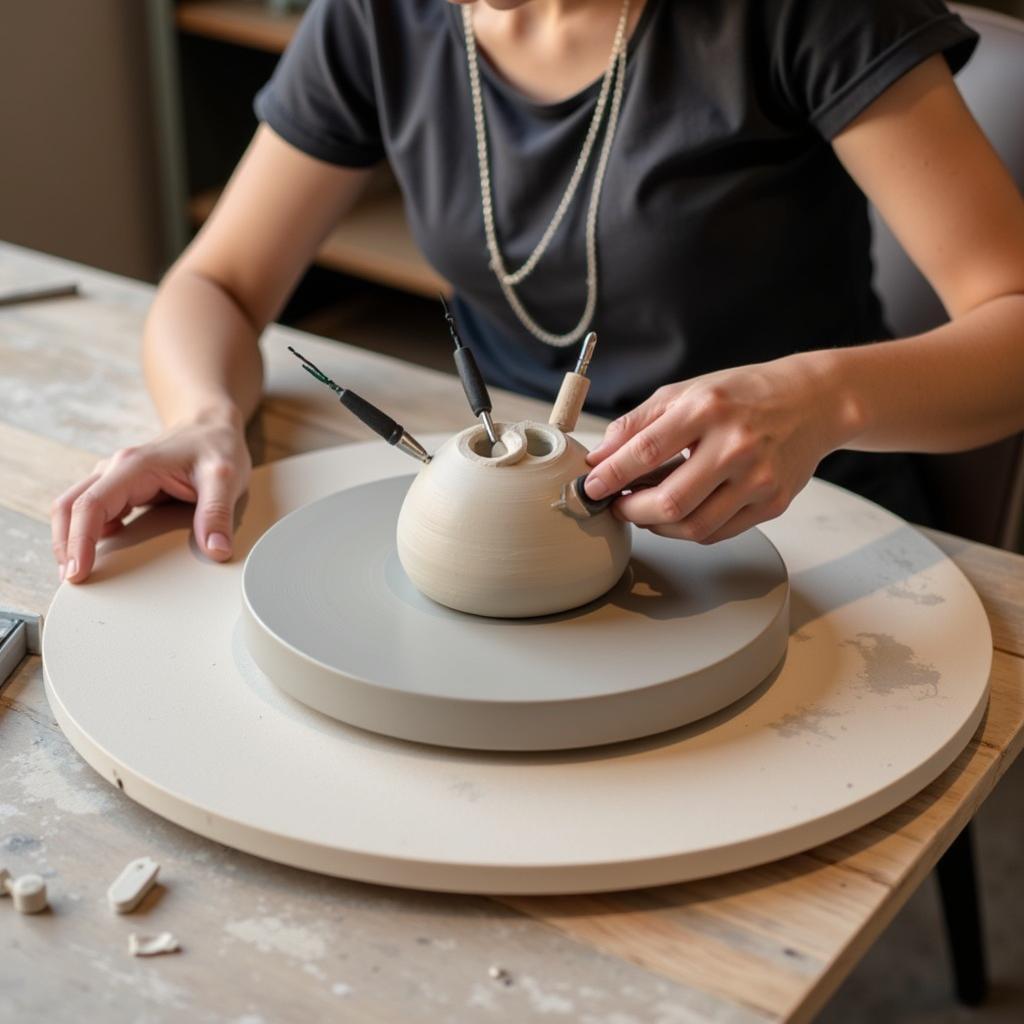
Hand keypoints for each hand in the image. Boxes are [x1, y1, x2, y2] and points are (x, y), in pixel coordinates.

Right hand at [51, 409, 251, 582]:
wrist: (213, 426)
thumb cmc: (217, 446)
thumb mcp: (225, 477)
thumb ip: (218, 513)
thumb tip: (215, 550)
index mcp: (135, 467)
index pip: (91, 505)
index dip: (79, 540)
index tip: (78, 572)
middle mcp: (117, 469)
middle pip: (70, 506)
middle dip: (66, 545)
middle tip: (73, 580)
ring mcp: (116, 478)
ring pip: (75, 507)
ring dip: (70, 538)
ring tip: (79, 572)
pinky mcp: (122, 487)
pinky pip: (92, 510)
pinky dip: (85, 532)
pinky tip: (96, 553)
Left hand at [583, 353, 858, 542]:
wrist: (813, 402)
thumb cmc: (741, 395)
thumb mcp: (684, 393)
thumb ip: (637, 424)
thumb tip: (597, 458)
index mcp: (708, 409)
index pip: (646, 452)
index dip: (610, 476)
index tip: (590, 488)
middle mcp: (736, 445)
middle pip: (669, 501)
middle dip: (630, 511)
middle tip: (615, 507)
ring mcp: (758, 479)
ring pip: (692, 527)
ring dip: (655, 527)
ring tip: (642, 511)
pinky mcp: (773, 503)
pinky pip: (716, 532)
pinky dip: (686, 529)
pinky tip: (675, 514)